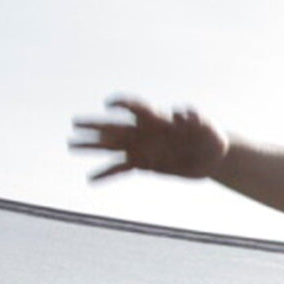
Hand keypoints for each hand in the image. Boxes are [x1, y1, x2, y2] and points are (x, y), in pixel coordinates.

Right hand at [70, 97, 227, 180]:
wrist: (213, 157)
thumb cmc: (210, 136)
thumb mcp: (207, 125)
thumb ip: (194, 117)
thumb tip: (180, 112)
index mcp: (158, 119)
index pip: (136, 108)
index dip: (122, 103)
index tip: (109, 105)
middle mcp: (145, 132)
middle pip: (115, 126)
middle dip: (94, 125)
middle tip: (74, 123)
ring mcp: (142, 148)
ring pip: (111, 146)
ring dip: (91, 146)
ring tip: (70, 145)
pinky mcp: (145, 164)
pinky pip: (121, 169)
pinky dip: (106, 174)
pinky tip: (90, 179)